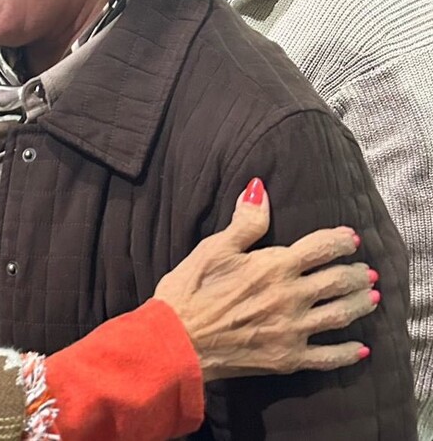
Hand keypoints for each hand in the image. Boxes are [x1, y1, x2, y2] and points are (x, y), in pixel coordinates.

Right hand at [154, 179, 377, 381]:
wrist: (175, 341)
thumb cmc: (188, 292)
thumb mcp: (212, 249)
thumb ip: (244, 222)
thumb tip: (260, 189)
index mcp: (273, 266)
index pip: (321, 248)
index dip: (340, 240)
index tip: (350, 239)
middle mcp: (290, 297)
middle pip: (338, 281)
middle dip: (357, 273)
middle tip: (366, 270)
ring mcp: (292, 330)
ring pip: (341, 315)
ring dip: (361, 304)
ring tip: (371, 297)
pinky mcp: (287, 358)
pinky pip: (328, 357)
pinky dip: (348, 352)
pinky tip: (360, 348)